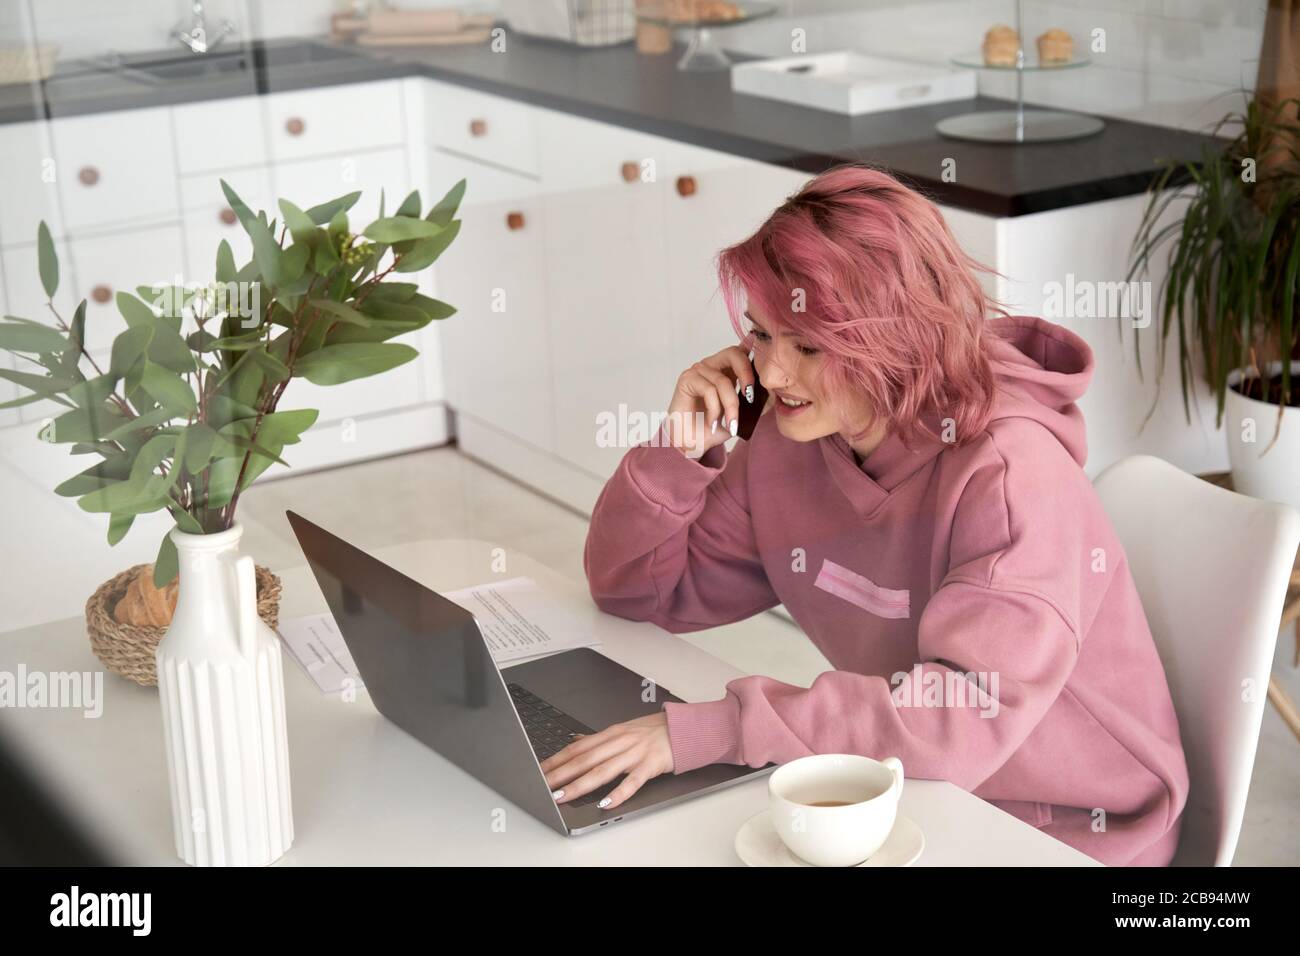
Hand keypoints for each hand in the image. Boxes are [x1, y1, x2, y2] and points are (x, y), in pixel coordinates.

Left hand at [541, 712, 674, 809]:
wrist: (683, 728)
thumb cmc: (653, 730)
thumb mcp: (623, 730)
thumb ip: (599, 739)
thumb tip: (576, 741)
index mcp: (610, 734)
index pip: (577, 748)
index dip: (556, 759)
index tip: (539, 770)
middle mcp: (619, 742)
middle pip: (584, 759)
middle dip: (560, 773)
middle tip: (542, 785)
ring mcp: (634, 754)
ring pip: (602, 770)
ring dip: (580, 784)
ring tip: (563, 795)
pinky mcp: (650, 765)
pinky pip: (632, 782)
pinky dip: (618, 793)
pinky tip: (606, 803)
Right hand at [663, 346, 755, 457]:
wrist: (690, 444)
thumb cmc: (712, 429)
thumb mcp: (739, 415)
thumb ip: (753, 402)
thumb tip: (772, 393)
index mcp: (726, 370)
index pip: (741, 351)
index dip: (754, 349)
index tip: (764, 360)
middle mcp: (712, 366)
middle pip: (734, 353)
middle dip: (747, 374)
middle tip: (750, 397)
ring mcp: (698, 371)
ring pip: (722, 381)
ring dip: (730, 406)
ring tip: (731, 424)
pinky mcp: (687, 380)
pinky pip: (709, 390)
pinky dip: (715, 409)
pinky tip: (712, 422)